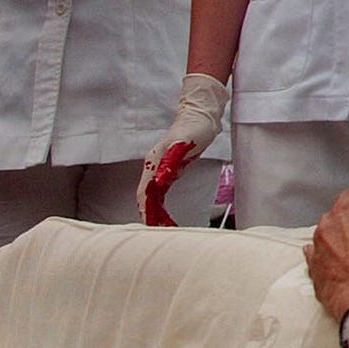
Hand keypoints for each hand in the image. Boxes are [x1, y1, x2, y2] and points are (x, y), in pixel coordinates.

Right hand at [136, 74, 229, 226]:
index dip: (148, 210)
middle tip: (159, 232)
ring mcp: (161, 168)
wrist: (202, 115)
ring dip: (155, 211)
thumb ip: (171, 162)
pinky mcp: (170, 169)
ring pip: (153, 195)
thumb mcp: (184, 144)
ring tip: (162, 227)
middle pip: (147, 196)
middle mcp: (154, 167)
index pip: (145, 192)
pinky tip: (165, 213)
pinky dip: (161, 204)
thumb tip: (159, 182)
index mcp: (154, 162)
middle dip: (150, 215)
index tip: (152, 226)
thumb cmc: (195, 127)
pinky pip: (161, 191)